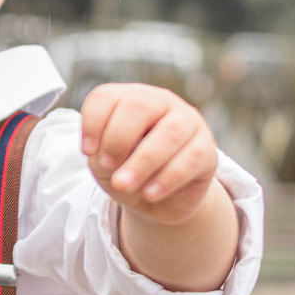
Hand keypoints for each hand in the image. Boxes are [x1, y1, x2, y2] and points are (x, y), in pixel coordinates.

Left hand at [80, 83, 217, 225]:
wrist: (153, 197)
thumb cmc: (123, 168)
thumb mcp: (103, 160)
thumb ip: (103, 151)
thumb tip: (115, 158)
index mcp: (127, 98)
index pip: (105, 97)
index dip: (92, 124)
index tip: (87, 152)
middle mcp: (159, 102)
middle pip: (138, 106)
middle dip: (117, 139)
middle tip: (107, 167)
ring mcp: (187, 122)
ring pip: (169, 133)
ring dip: (142, 162)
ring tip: (123, 186)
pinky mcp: (207, 150)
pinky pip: (191, 159)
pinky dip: (167, 178)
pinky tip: (149, 194)